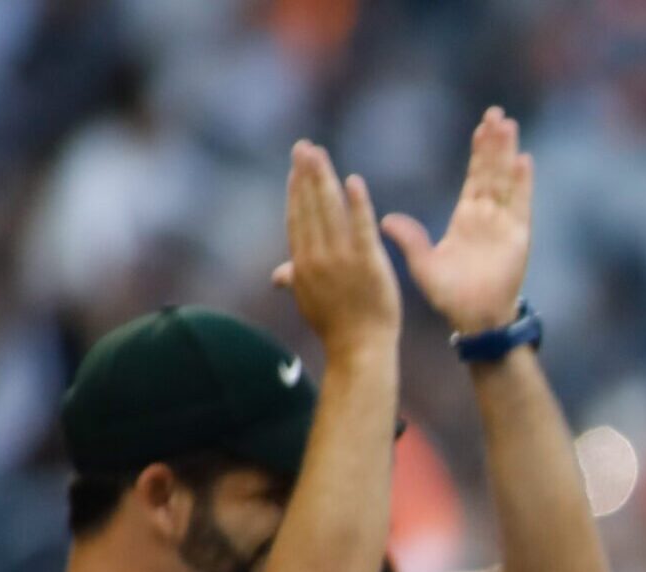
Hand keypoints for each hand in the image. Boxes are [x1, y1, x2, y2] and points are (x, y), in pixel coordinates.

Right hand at [273, 141, 399, 353]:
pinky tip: (354, 182)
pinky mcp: (368, 264)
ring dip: (324, 179)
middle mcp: (317, 257)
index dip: (296, 191)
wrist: (359, 350)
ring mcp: (342, 260)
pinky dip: (358, 205)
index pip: (297, 218)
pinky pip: (361, 228)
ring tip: (320, 154)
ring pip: (330, 211)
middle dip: (306, 175)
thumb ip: (294, 279)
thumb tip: (277, 274)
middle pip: (309, 207)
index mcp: (302, 264)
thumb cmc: (336, 328)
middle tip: (305, 147)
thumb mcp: (308, 301)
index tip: (297, 168)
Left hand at [382, 107, 534, 336]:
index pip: (475, 178)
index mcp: (467, 219)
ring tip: (510, 126)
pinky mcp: (518, 238)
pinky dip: (523, 184)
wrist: (476, 319)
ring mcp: (505, 226)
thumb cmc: (450, 296)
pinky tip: (524, 160)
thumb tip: (384, 220)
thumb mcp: (423, 264)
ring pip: (507, 182)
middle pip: (493, 172)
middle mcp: (489, 218)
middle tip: (497, 114)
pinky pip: (521, 205)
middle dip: (495, 144)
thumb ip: (409, 240)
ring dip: (508, 154)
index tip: (481, 127)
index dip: (479, 153)